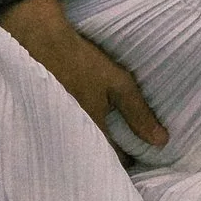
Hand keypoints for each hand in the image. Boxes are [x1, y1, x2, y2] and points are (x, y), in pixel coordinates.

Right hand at [0, 0, 167, 147]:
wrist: (38, 41)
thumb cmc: (81, 61)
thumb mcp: (117, 83)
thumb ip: (138, 113)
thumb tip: (162, 142)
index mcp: (92, 129)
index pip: (115, 159)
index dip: (129, 159)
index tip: (139, 156)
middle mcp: (71, 136)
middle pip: (94, 158)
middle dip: (108, 159)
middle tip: (123, 153)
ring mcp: (53, 130)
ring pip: (77, 149)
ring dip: (90, 150)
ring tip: (103, 143)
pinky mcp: (41, 120)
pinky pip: (60, 137)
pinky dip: (71, 138)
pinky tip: (78, 130)